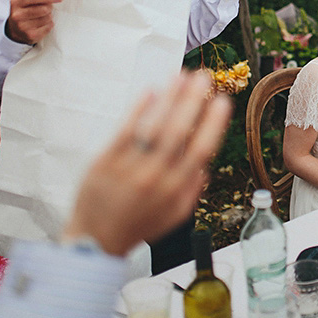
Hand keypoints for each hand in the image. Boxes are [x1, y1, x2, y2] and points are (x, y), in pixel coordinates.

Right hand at [6, 0, 62, 44]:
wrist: (15, 30)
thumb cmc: (24, 11)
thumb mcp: (25, 1)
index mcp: (16, 2)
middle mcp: (17, 15)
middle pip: (43, 9)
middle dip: (50, 7)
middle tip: (48, 8)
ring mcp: (23, 27)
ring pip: (47, 18)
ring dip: (49, 16)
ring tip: (43, 16)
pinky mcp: (30, 35)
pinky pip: (48, 27)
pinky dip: (49, 24)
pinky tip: (43, 24)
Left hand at [61, 71, 231, 255]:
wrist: (95, 241)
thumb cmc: (137, 226)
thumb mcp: (175, 215)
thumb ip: (193, 189)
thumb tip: (205, 164)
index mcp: (176, 190)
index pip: (201, 149)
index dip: (213, 123)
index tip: (222, 102)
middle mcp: (154, 177)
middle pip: (178, 131)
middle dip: (193, 100)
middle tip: (203, 77)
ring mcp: (129, 168)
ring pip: (153, 126)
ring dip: (170, 98)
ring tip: (180, 76)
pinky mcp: (105, 161)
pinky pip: (126, 129)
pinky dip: (140, 109)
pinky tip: (152, 91)